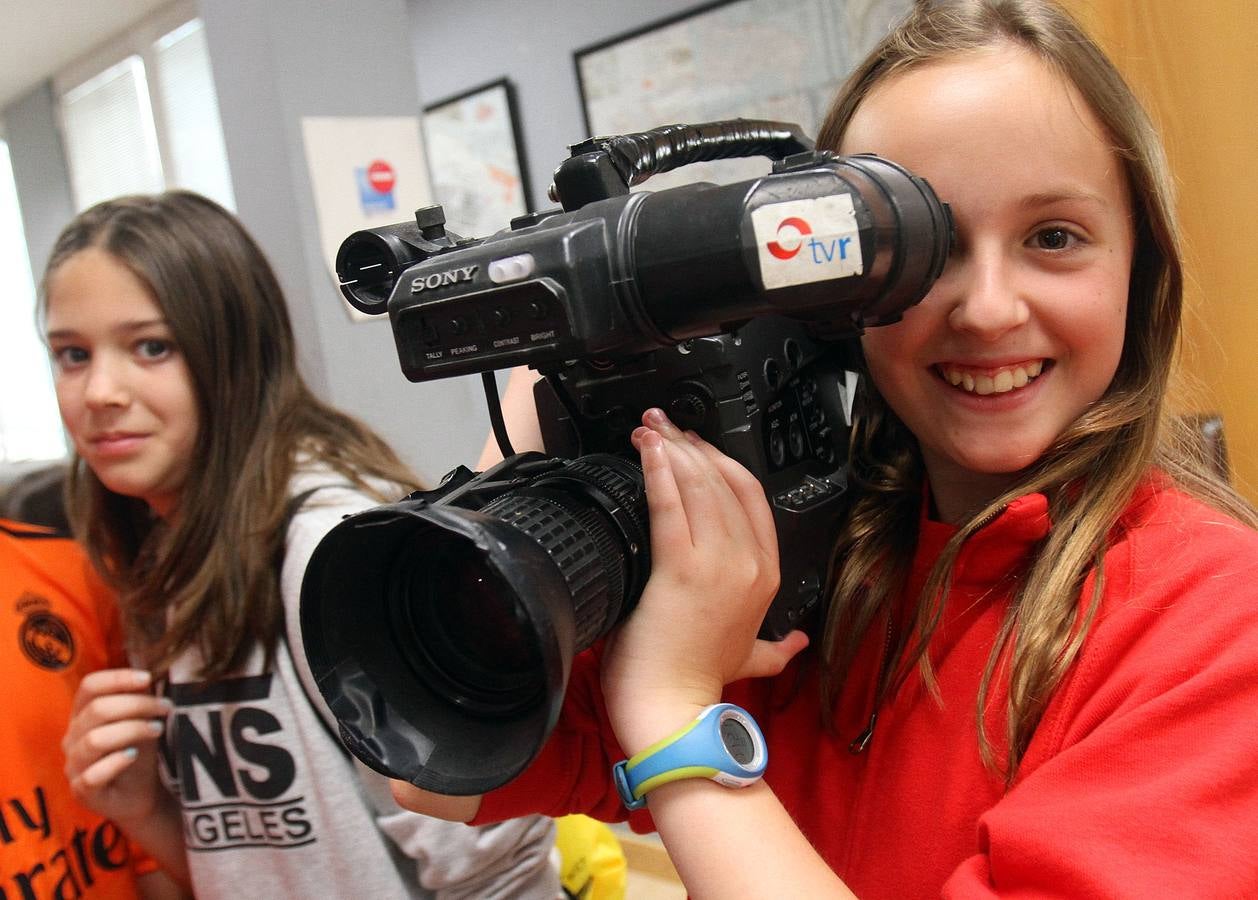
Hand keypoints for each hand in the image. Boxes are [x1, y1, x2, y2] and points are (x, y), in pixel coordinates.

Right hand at [63, 668, 171, 826]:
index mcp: (83, 715)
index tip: (148, 678)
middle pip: (97, 710)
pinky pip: (92, 774)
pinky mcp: (82, 791)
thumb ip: (140, 700)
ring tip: (158, 729)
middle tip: (166, 708)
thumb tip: (148, 675)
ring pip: (94, 740)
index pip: (90, 687)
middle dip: (137, 705)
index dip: (118, 678)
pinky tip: (134, 755)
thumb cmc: (138, 753)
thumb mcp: (142, 722)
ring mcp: (74, 766)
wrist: (140, 796)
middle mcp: (72, 738)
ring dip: (131, 730)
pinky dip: (116, 762)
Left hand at [602, 409, 807, 754]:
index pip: (751, 497)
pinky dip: (657, 471)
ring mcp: (719, 565)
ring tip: (648, 428)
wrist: (672, 711)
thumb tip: (801, 643)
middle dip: (691, 445)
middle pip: (724, 483)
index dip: (721, 462)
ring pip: (699, 487)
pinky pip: (670, 506)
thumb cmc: (699, 681)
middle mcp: (749, 564)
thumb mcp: (751, 658)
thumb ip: (779, 648)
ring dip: (671, 449)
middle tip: (662, 423)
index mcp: (766, 575)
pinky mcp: (681, 569)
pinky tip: (646, 450)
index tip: (692, 443)